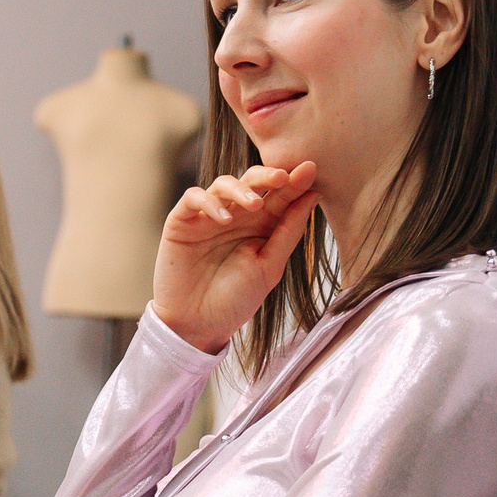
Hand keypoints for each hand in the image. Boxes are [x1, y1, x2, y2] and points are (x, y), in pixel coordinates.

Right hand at [153, 162, 319, 354]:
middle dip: (268, 175)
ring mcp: (208, 217)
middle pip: (252, 182)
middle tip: (283, 176)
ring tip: (255, 205)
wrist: (198, 326)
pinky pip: (193, 198)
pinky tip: (224, 219)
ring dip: (241, 189)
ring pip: (223, 184)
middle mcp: (236, 216)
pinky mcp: (182, 222)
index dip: (294, 182)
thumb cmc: (236, 299)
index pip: (279, 196)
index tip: (310, 170)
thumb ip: (289, 231)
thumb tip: (314, 195)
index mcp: (261, 225)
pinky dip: (209, 202)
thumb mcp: (270, 267)